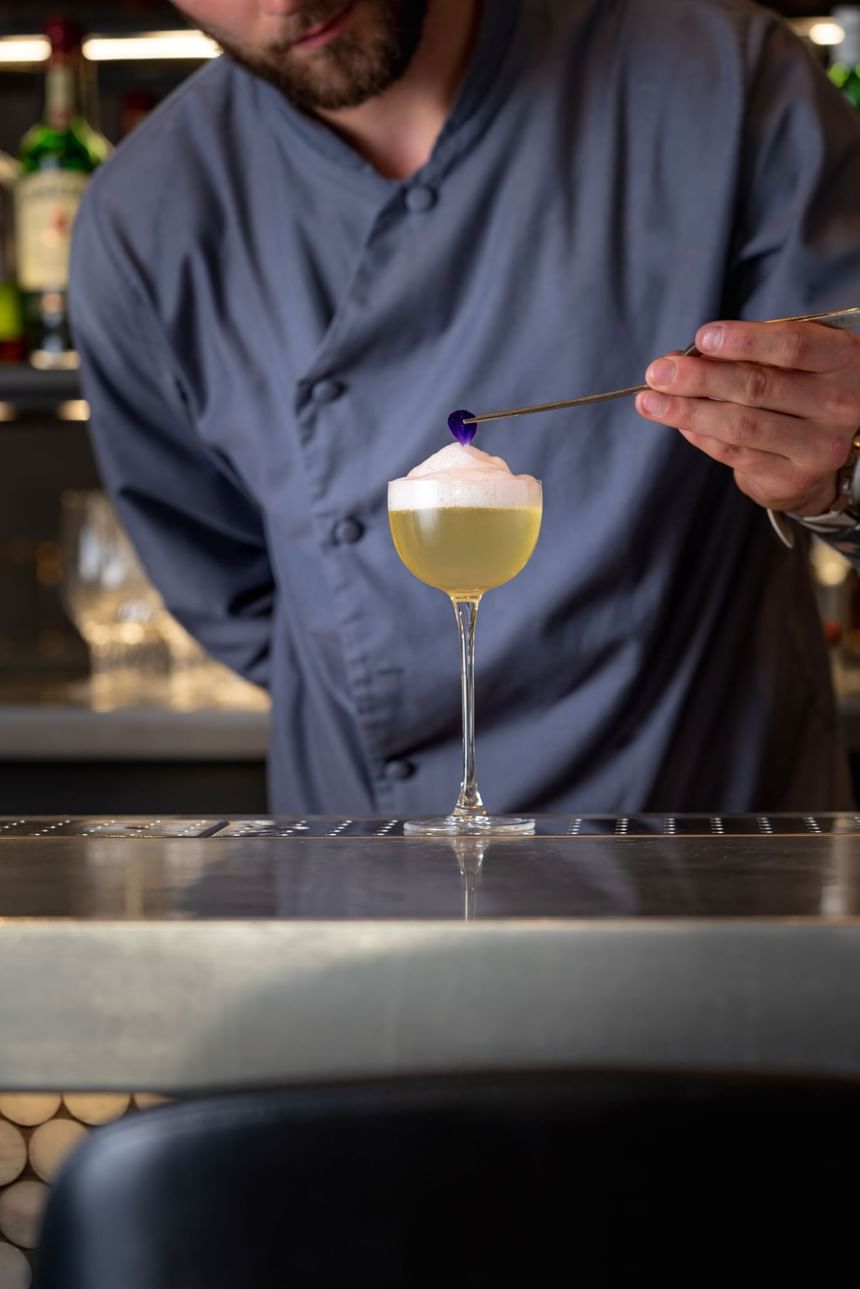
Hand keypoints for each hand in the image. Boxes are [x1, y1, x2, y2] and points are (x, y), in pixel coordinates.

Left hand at [635, 319, 859, 515]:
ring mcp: (820, 445)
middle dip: (700, 378)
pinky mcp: (793, 476)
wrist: (821, 448)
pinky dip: (701, 436)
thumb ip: (747, 353)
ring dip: (688, 412)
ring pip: (741, 425)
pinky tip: (678, 423)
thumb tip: (681, 358)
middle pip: (758, 387)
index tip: (701, 339)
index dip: (744, 341)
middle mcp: (839, 403)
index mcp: (842, 360)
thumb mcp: (790, 360)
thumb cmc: (800, 387)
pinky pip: (735, 453)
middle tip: (657, 373)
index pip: (793, 346)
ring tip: (650, 401)